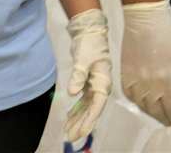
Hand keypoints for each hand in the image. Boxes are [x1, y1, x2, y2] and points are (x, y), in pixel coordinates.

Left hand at [64, 9, 112, 141]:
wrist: (90, 32)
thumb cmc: (89, 46)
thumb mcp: (83, 60)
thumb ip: (78, 77)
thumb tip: (73, 93)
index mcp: (103, 83)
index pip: (97, 107)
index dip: (89, 120)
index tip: (82, 132)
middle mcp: (101, 87)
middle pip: (91, 110)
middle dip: (81, 124)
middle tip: (70, 137)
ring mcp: (95, 85)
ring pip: (87, 107)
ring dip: (78, 119)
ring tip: (67, 131)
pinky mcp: (89, 82)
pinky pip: (83, 100)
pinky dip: (77, 109)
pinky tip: (69, 117)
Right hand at [121, 0, 170, 125]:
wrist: (144, 18)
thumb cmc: (168, 34)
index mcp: (164, 78)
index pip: (170, 106)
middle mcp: (147, 82)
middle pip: (155, 109)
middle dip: (163, 118)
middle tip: (169, 123)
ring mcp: (134, 78)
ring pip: (141, 104)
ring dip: (150, 113)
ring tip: (158, 116)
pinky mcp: (124, 73)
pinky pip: (129, 94)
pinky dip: (136, 102)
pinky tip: (142, 103)